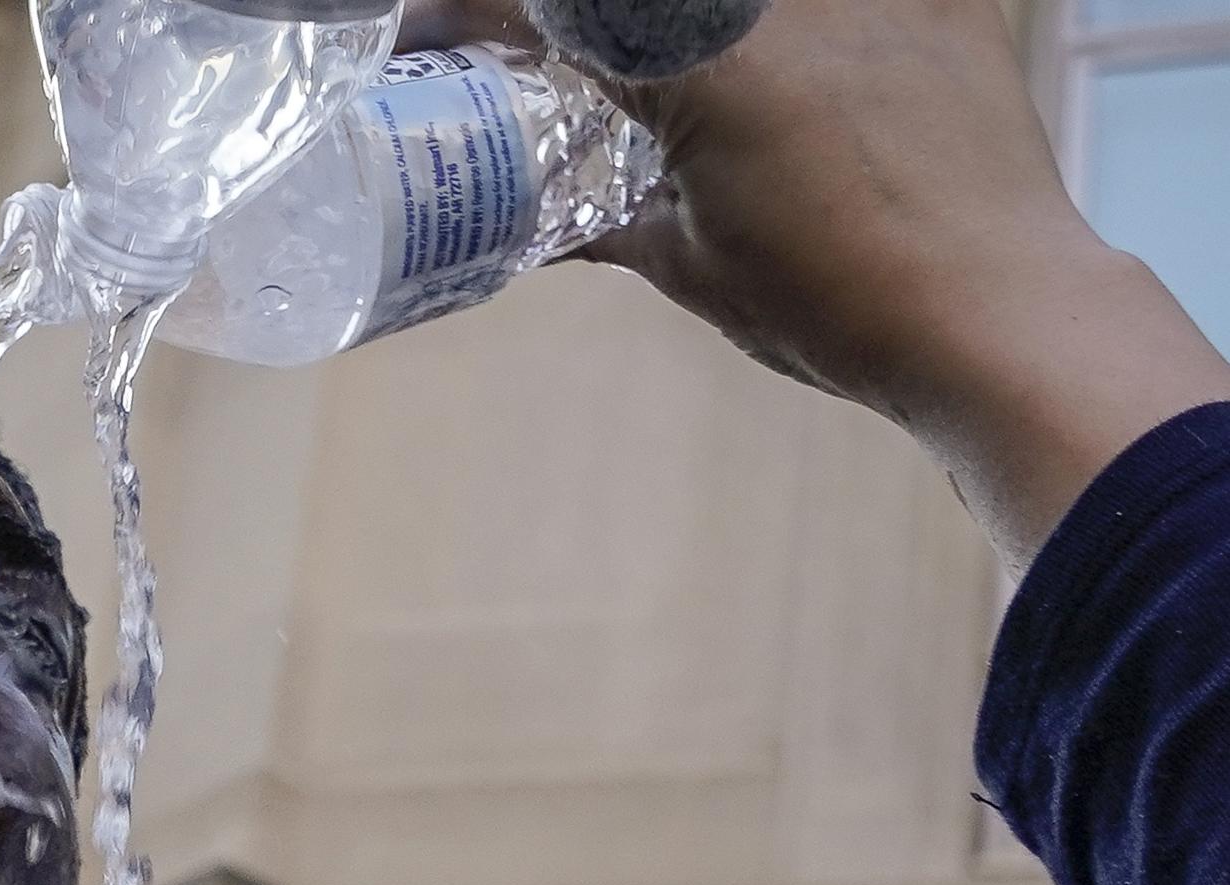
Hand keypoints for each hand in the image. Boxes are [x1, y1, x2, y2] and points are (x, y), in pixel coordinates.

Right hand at [405, 0, 1229, 561]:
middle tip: (537, 60)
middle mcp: (776, 4)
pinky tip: (792, 82)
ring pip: (724, 7)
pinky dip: (783, 39)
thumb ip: (603, 223)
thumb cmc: (833, 305)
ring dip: (672, 35)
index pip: (554, 6)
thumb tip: (536, 229)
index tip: (430, 35)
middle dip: (570, 25)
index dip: (473, 12)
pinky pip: (829, 9)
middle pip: (636, 2)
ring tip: (664, 82)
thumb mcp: (690, 267)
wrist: (998, 310)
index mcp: (697, 60)